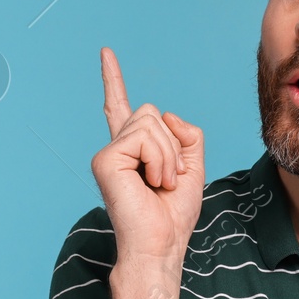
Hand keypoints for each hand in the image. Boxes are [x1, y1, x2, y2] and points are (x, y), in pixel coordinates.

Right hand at [89, 47, 204, 268]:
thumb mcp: (193, 167)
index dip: (113, 80)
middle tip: (168, 180)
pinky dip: (159, 160)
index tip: (106, 53)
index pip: (121, 108)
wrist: (162, 245)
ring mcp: (108, 153)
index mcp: (133, 150)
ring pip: (151, 122)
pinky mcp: (105, 160)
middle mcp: (116, 148)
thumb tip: (165, 115)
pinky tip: (151, 183)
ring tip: (160, 183)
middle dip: (173, 144)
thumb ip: (186, 134)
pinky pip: (145, 138)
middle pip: (153, 113)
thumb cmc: (174, 215)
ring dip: (168, 155)